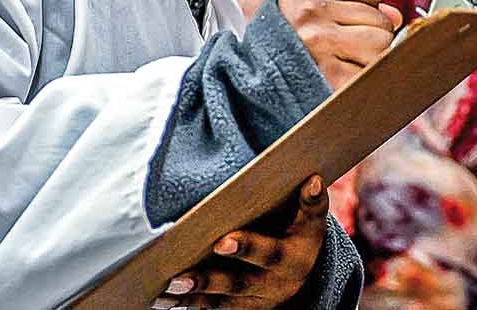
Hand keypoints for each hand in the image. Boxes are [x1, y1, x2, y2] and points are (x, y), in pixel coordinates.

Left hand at [153, 175, 330, 309]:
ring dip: (192, 297)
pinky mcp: (240, 308)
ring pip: (220, 302)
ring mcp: (254, 301)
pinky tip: (162, 299)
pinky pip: (213, 309)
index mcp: (289, 259)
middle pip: (237, 284)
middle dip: (207, 281)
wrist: (306, 275)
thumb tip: (313, 180)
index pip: (266, 253)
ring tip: (164, 291)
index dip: (246, 247)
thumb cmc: (301, 238)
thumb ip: (311, 203)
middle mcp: (271, 285)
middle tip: (177, 278)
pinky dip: (189, 304)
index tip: (220, 241)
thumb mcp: (312, 223)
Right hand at [278, 0, 402, 89]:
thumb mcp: (306, 11)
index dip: (365, 9)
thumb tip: (397, 16)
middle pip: (381, 20)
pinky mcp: (330, 77)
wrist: (249, 82)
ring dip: (372, 58)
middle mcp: (312, 15)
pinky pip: (372, 72)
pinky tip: (343, 79)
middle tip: (347, 49)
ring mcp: (321, 45)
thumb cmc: (286, 44)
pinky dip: (364, 79)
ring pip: (382, 45)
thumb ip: (351, 5)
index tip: (346, 22)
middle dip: (372, 35)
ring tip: (345, 63)